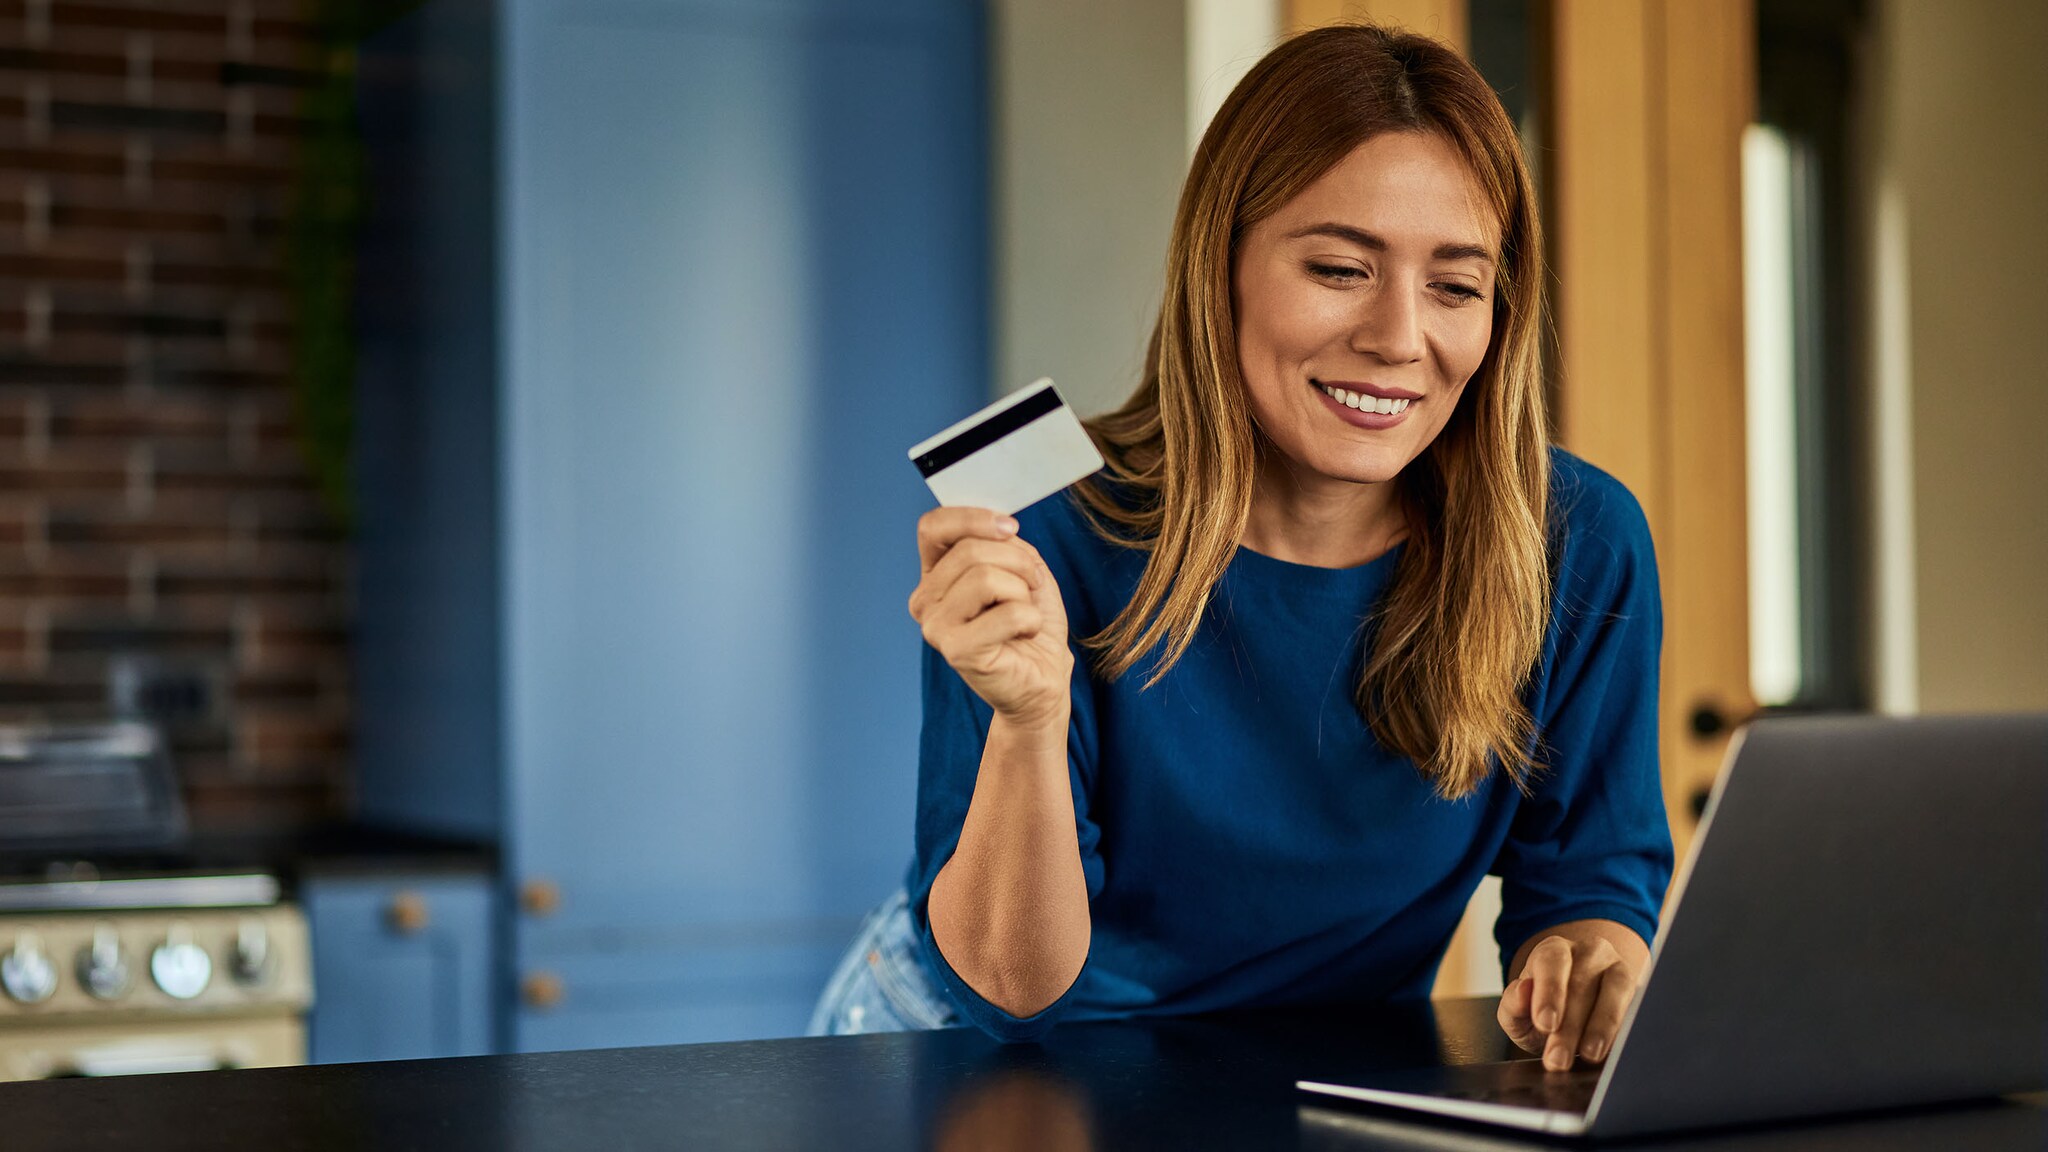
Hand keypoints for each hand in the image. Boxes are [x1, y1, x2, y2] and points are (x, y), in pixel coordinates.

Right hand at [909, 507, 1072, 726]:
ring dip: (1023, 591)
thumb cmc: (1030, 623)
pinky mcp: (957, 652)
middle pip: (969, 550)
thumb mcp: (1021, 567)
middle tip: (1032, 585)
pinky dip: (1031, 618)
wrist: (1043, 679)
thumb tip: (1000, 528)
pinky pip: (1008, 612)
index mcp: (934, 575)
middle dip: (1018, 561)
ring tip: (1025, 612)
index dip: (972, 518)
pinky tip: (1026, 634)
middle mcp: (925, 600)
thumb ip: (1002, 543)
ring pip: (986, 577)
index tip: (1011, 527)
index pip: (933, 527)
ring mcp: (935, 627)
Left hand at [1497, 929, 1643, 1071]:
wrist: (1578, 1014)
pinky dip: (1625, 1029)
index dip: (1549, 992)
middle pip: (1582, 985)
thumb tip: (1522, 991)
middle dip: (1569, 1027)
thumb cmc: (1545, 1010)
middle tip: (1558, 1059)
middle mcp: (1590, 953)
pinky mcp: (1640, 991)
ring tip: (1589, 1055)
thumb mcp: (1519, 1011)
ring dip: (1602, 1027)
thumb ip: (1513, 1004)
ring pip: (1616, 991)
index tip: (1546, 1023)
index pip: (1551, 961)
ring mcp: (1619, 969)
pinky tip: (1615, 1051)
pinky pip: (1636, 1007)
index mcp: (1554, 950)